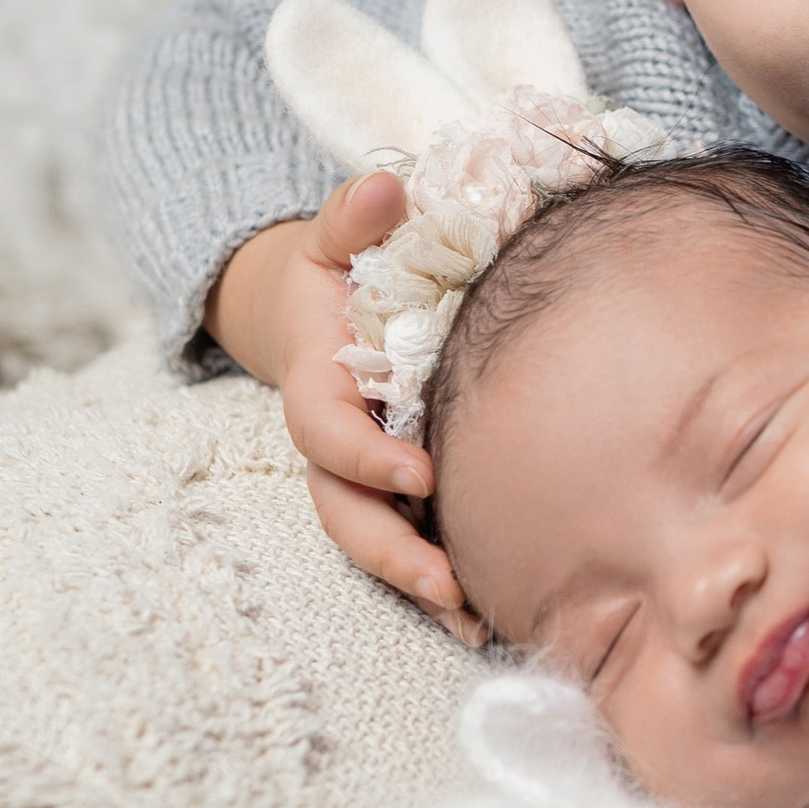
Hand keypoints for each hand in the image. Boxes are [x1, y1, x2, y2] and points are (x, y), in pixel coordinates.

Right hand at [206, 181, 482, 639]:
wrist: (329, 306)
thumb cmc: (343, 268)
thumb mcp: (337, 233)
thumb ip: (353, 215)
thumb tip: (383, 187)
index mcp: (318, 382)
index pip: (326, 431)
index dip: (365, 455)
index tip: (417, 472)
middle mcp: (335, 442)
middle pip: (344, 510)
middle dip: (390, 550)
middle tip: (445, 582)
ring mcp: (364, 474)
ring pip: (375, 540)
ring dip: (419, 583)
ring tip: (474, 621)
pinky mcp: (399, 490)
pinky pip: (413, 541)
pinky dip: (443, 582)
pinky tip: (490, 616)